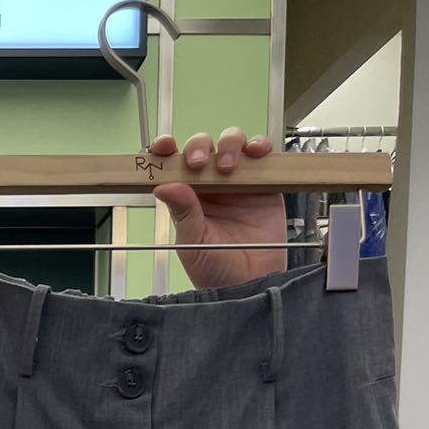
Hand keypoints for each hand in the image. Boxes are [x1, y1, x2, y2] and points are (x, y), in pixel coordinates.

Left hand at [149, 128, 286, 289]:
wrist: (251, 284)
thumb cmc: (217, 272)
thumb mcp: (194, 244)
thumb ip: (183, 213)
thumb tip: (164, 186)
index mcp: (187, 197)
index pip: (173, 165)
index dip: (167, 150)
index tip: (164, 146)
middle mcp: (211, 185)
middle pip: (203, 147)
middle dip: (199, 146)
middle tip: (198, 162)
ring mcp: (238, 182)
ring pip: (232, 143)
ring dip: (229, 144)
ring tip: (227, 165)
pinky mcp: (264, 184)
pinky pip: (262, 156)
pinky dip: (260, 146)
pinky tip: (256, 153)